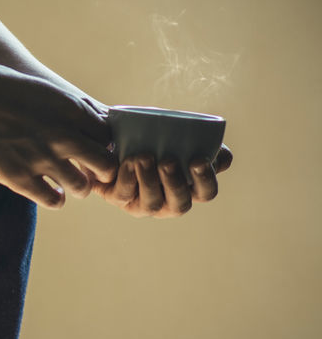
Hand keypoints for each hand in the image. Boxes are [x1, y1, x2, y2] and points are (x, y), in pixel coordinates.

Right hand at [0, 62, 117, 208]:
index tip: (93, 149)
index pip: (109, 137)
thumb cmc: (4, 88)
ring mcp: (42, 159)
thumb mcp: (47, 90)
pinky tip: (49, 191)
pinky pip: (53, 200)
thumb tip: (93, 121)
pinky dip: (55, 198)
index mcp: (73, 111)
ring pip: (81, 186)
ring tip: (68, 184)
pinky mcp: (19, 177)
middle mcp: (63, 136)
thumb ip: (72, 108)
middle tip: (89, 172)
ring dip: (78, 187)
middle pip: (105, 165)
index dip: (104, 145)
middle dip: (101, 170)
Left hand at [94, 145, 232, 217]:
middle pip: (179, 205)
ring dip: (148, 180)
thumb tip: (221, 157)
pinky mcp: (118, 199)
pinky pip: (123, 194)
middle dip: (175, 184)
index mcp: (190, 188)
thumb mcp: (184, 136)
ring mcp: (142, 204)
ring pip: (150, 203)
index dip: (205, 180)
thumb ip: (207, 144)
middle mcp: (168, 202)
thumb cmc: (159, 136)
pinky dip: (127, 177)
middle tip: (168, 161)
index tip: (198, 159)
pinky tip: (128, 161)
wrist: (120, 133)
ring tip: (143, 157)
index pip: (206, 192)